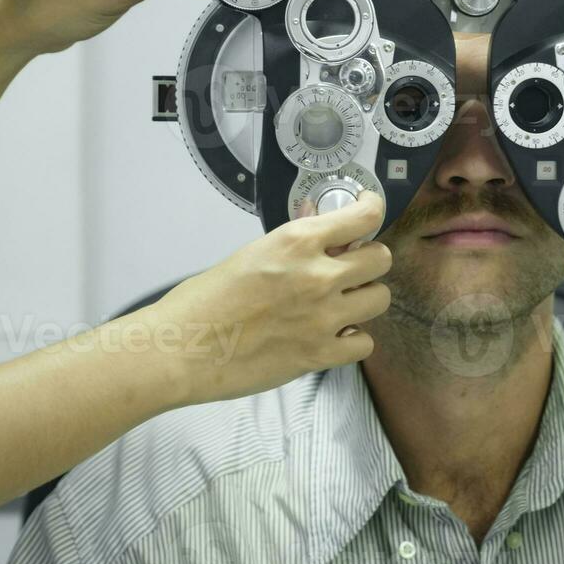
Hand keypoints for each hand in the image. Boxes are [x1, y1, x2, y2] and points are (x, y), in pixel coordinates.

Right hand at [137, 192, 391, 406]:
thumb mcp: (251, 253)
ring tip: (342, 303)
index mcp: (297, 241)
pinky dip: (353, 340)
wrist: (182, 348)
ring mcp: (322, 317)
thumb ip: (293, 240)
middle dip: (369, 260)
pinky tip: (333, 335)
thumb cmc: (205, 301)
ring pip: (379, 298)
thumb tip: (316, 223)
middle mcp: (317, 275)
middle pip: (381, 258)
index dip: (371, 209)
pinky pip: (365, 343)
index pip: (364, 216)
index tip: (367, 210)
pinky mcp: (319, 354)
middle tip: (352, 266)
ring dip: (365, 298)